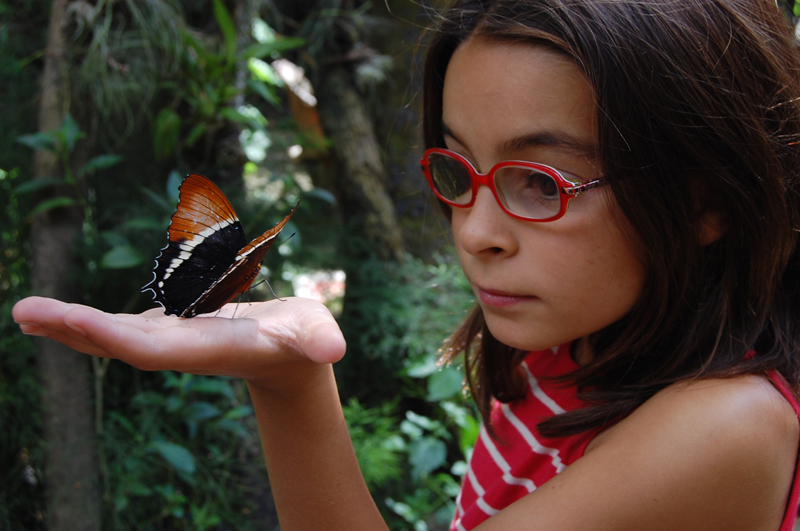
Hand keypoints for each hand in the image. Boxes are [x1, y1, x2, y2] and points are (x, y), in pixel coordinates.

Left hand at [12, 296, 345, 390]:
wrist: (287, 359)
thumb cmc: (304, 341)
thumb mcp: (316, 334)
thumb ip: (320, 341)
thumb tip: (331, 349)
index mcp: (213, 349)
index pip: (159, 349)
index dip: (118, 336)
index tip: (76, 321)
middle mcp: (183, 351)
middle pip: (122, 345)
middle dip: (77, 330)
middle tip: (27, 311)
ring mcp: (170, 344)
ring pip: (112, 339)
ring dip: (68, 327)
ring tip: (25, 312)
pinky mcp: (166, 334)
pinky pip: (117, 331)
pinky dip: (83, 325)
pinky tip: (52, 317)